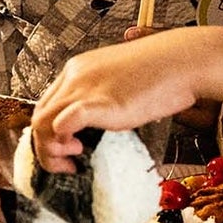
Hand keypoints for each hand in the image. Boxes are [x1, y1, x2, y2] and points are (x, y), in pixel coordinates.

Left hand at [31, 33, 201, 171]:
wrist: (183, 61)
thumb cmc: (162, 71)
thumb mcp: (122, 80)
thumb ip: (104, 96)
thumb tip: (100, 118)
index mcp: (79, 68)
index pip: (48, 103)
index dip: (51, 130)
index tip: (68, 147)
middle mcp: (74, 75)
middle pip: (39, 114)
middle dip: (46, 145)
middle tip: (67, 161)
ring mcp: (83, 88)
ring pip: (42, 123)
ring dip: (49, 150)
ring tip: (70, 161)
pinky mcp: (97, 103)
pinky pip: (62, 124)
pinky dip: (60, 144)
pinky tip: (78, 153)